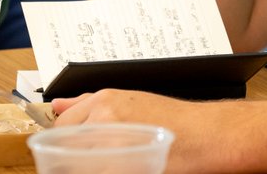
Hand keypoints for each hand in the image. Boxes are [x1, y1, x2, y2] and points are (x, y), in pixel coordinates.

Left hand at [52, 90, 215, 173]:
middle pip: (65, 146)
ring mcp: (109, 143)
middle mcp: (103, 117)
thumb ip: (89, 103)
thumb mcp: (131, 100)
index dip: (65, 141)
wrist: (207, 134)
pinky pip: (94, 173)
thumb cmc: (176, 120)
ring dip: (86, 166)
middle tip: (96, 160)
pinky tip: (122, 167)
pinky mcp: (119, 166)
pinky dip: (102, 171)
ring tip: (111, 162)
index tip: (71, 150)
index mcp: (104, 100)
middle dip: (72, 156)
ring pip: (76, 164)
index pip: (62, 125)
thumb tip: (58, 104)